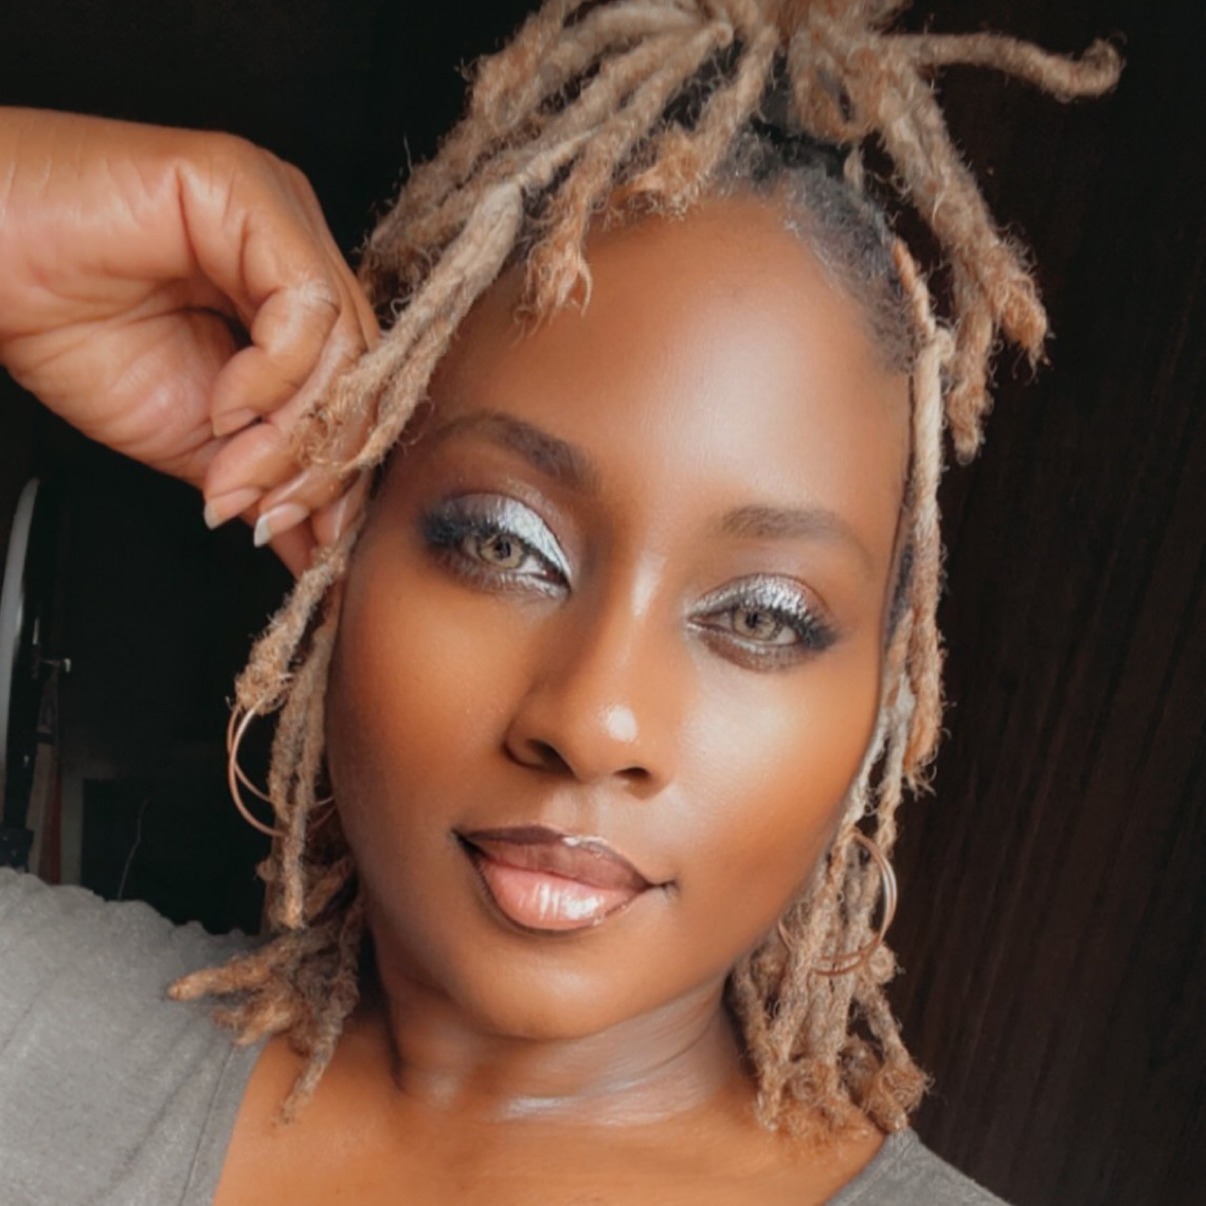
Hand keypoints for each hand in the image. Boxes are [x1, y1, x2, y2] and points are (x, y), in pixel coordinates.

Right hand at [0, 107, 376, 571]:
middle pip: (363, 371)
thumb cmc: (66, 328)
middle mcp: (296, 251)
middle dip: (321, 464)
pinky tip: (226, 407)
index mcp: (290, 298)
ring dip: (291, 434)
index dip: (344, 468)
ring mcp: (281, 212)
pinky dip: (274, 377)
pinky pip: (307, 304)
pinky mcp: (249, 188)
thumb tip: (317, 544)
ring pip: (345, 346)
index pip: (359, 389)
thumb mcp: (196, 438)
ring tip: (232, 471)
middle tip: (272, 514)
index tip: (318, 534)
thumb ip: (267, 478)